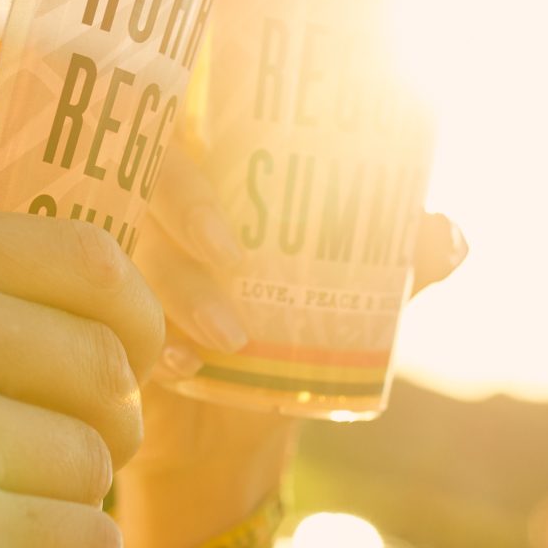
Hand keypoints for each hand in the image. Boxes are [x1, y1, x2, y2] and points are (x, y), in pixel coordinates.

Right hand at [120, 145, 465, 535]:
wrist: (230, 438)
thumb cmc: (287, 341)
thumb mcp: (348, 302)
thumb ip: (399, 267)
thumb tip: (451, 235)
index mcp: (214, 179)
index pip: (196, 119)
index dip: (198, 109)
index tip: (246, 130)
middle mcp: (155, 209)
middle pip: (154, 173)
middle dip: (191, 208)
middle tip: (234, 256)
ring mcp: (119, 261)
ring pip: (133, 247)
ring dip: (181, 287)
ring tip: (231, 338)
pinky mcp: (96, 319)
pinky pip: (108, 314)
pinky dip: (152, 339)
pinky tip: (180, 368)